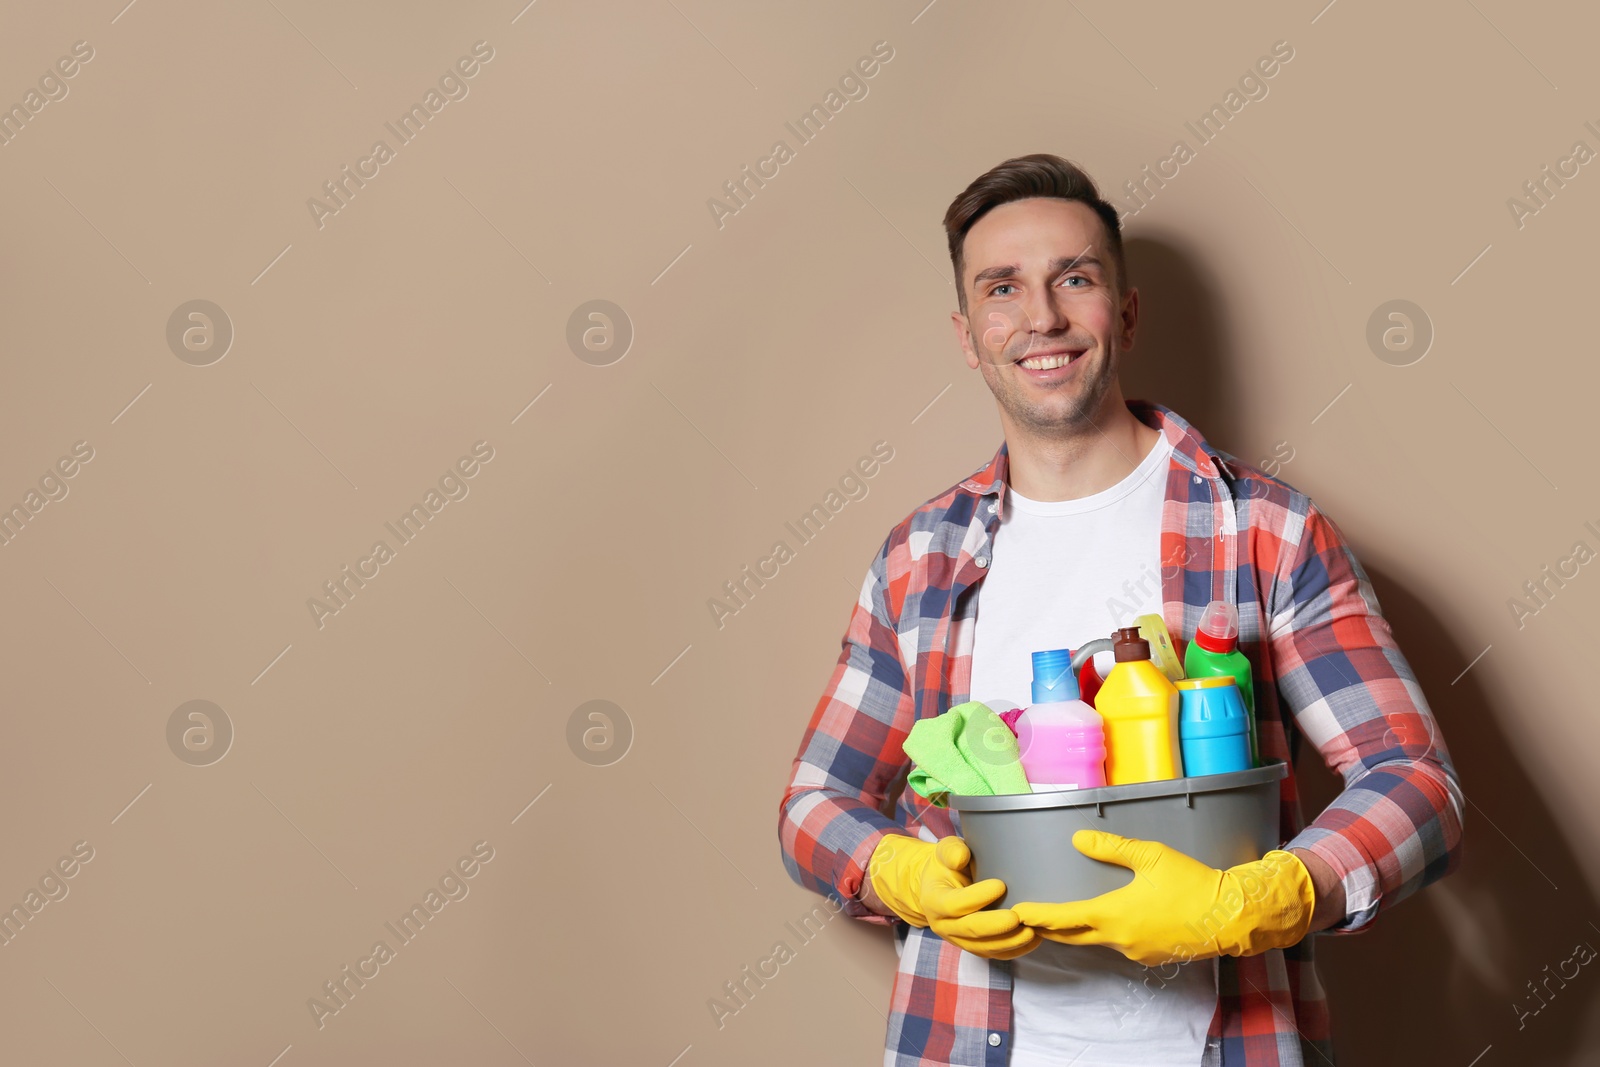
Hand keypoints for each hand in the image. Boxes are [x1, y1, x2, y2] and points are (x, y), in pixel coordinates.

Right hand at [868, 834, 1040, 959]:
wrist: (939, 886)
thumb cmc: (947, 865)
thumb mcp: (945, 851)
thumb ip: (951, 851)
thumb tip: (961, 857)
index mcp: (934, 900)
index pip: (953, 904)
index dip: (976, 897)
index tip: (1000, 885)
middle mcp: (943, 925)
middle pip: (970, 930)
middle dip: (995, 926)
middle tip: (1017, 917)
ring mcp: (957, 939)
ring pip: (983, 947)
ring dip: (1008, 942)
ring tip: (1030, 931)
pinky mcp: (972, 947)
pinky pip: (992, 954)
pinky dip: (1013, 950)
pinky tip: (1032, 940)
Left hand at [1010, 830, 1314, 967]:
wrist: (1230, 917)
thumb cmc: (1191, 883)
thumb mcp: (1151, 856)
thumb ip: (1112, 848)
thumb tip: (1078, 840)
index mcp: (1113, 915)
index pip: (1064, 919)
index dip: (1039, 916)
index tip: (1019, 913)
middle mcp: (1119, 939)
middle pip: (1074, 935)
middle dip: (1051, 928)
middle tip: (1029, 920)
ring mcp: (1136, 951)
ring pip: (1098, 941)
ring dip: (1079, 931)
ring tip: (1063, 918)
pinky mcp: (1152, 956)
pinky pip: (1120, 944)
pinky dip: (1107, 934)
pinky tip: (1109, 922)